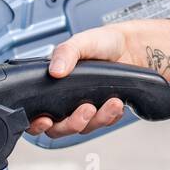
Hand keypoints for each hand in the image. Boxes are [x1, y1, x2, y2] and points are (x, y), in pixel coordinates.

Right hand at [26, 18, 169, 139]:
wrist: (132, 46)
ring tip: (112, 102)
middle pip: (59, 128)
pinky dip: (111, 116)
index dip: (36, 123)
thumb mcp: (82, 41)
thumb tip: (54, 71)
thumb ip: (65, 52)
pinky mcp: (104, 112)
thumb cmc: (104, 41)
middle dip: (72, 124)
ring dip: (98, 118)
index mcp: (54, 84)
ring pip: (84, 128)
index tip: (45, 121)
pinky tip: (117, 103)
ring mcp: (85, 107)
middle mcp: (67, 100)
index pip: (37, 113)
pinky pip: (104, 123)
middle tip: (86, 109)